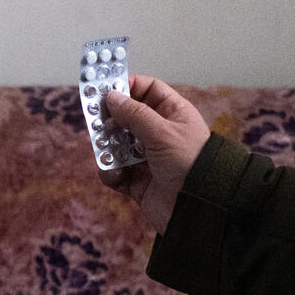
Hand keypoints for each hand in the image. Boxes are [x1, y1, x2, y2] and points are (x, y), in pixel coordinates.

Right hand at [100, 74, 210, 234]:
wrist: (198, 208)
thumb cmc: (189, 163)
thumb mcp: (162, 132)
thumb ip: (134, 113)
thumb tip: (110, 96)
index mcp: (172, 114)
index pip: (148, 90)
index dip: (127, 86)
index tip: (105, 89)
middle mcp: (159, 133)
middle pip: (126, 117)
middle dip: (110, 119)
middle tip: (96, 121)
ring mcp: (147, 157)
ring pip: (117, 144)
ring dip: (108, 147)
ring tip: (105, 150)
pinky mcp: (137, 180)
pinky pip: (115, 171)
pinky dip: (111, 173)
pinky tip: (116, 175)